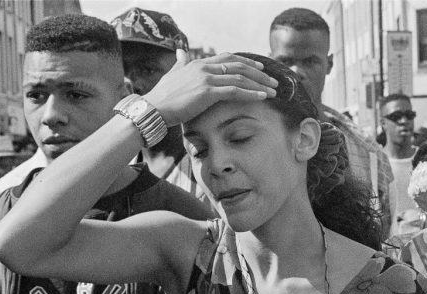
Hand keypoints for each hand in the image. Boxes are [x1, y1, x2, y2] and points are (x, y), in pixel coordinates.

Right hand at [144, 51, 277, 126]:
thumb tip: (180, 52)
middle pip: (239, 66)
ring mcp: (206, 78)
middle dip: (259, 73)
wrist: (153, 108)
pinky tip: (263, 97)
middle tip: (273, 81)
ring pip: (240, 78)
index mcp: (198, 63)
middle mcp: (204, 67)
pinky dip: (251, 93)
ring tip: (273, 91)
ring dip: (260, 84)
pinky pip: (235, 91)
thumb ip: (180, 63)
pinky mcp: (207, 92)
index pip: (228, 58)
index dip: (246, 62)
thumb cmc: (162, 96)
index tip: (261, 68)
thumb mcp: (172, 74)